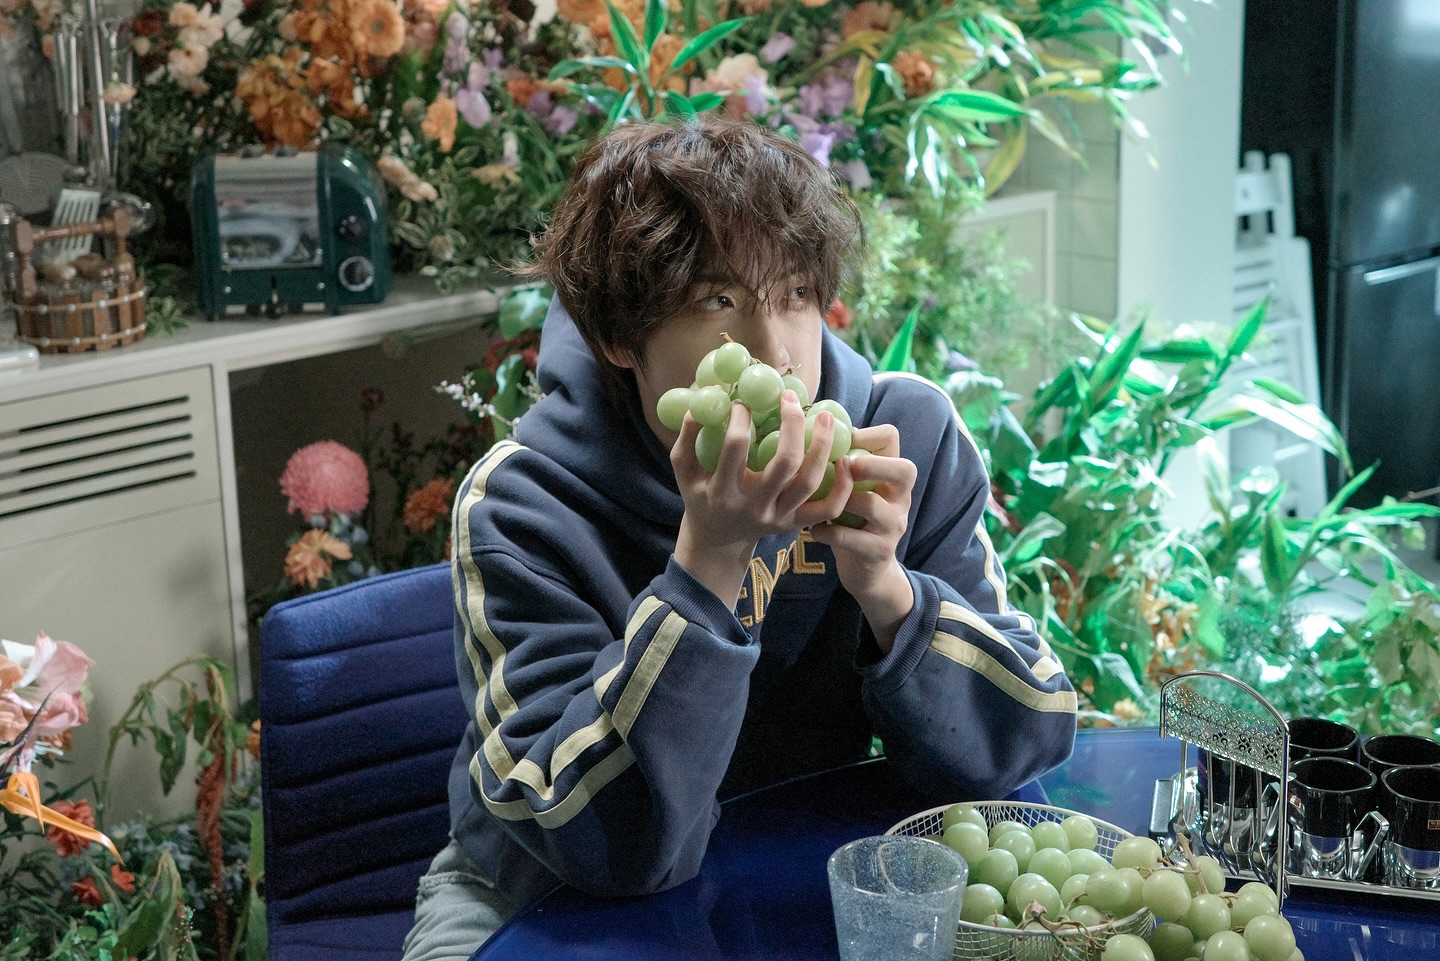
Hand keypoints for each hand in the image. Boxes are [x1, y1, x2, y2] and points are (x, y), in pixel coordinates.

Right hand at [672, 391, 853, 604]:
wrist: (718, 540)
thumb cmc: (700, 496)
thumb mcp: (684, 469)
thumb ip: (687, 436)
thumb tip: (704, 400)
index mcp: (723, 491)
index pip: (735, 447)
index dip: (741, 418)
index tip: (744, 401)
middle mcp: (754, 506)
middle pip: (784, 463)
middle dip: (791, 424)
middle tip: (789, 398)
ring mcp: (778, 517)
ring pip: (810, 483)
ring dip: (822, 446)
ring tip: (825, 416)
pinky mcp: (796, 524)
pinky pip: (828, 508)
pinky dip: (842, 486)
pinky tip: (844, 458)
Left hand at [807, 423, 916, 650]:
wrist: (866, 570)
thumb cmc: (853, 519)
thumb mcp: (854, 488)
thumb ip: (842, 463)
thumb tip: (809, 427)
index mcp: (892, 475)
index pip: (892, 438)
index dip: (867, 433)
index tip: (842, 441)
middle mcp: (900, 497)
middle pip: (904, 469)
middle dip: (871, 464)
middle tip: (843, 465)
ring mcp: (893, 526)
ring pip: (872, 504)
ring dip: (841, 500)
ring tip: (819, 502)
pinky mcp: (879, 551)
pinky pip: (851, 538)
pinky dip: (827, 533)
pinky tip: (813, 531)